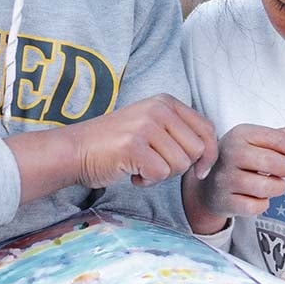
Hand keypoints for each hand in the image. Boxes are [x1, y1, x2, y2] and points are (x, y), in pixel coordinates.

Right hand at [68, 94, 217, 188]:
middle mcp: (158, 108)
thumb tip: (209, 159)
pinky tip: (131, 173)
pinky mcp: (133, 145)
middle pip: (196, 151)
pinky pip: (160, 174)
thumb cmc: (116, 144)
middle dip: (179, 167)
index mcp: (166, 101)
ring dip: (161, 175)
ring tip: (140, 166)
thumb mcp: (152, 127)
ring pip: (180, 165)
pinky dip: (147, 182)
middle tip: (154, 164)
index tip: (200, 171)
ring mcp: (145, 125)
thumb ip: (179, 134)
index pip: (206, 129)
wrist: (75, 150)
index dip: (209, 155)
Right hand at [183, 125, 284, 233]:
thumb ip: (282, 138)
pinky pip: (257, 206)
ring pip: (268, 187)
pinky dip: (262, 204)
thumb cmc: (240, 160)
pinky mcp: (224, 200)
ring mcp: (225, 177)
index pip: (278, 139)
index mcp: (241, 133)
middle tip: (283, 171)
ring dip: (277, 187)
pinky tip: (255, 196)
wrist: (207, 184)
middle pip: (275, 163)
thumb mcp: (257, 142)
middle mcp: (230, 152)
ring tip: (269, 183)